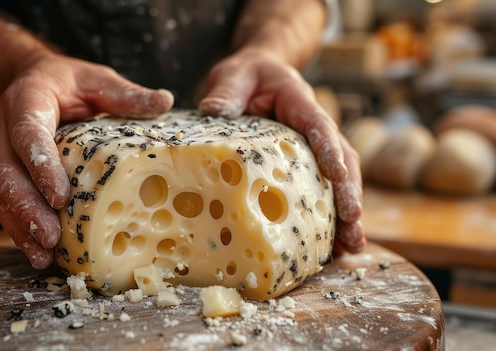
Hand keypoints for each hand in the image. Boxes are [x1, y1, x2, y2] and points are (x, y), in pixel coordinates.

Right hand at [0, 53, 173, 268]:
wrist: (31, 79)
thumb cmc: (67, 82)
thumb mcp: (96, 79)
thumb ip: (124, 93)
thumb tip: (165, 100)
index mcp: (28, 100)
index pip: (28, 133)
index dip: (42, 165)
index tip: (60, 196)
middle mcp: (5, 129)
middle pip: (7, 172)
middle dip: (28, 207)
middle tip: (51, 236)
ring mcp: (0, 153)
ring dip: (19, 225)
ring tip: (43, 254)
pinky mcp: (3, 173)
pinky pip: (2, 204)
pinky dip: (17, 230)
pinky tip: (37, 253)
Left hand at [199, 49, 365, 253]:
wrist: (258, 74)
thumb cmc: (248, 74)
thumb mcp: (235, 74)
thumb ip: (227, 91)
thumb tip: (212, 110)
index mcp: (300, 103)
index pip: (320, 127)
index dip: (331, 152)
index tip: (340, 177)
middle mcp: (314, 128)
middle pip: (342, 160)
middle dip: (349, 194)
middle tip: (354, 227)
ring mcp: (313, 148)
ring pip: (338, 179)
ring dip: (346, 213)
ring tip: (352, 248)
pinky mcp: (305, 164)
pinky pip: (320, 188)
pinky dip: (328, 215)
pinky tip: (331, 245)